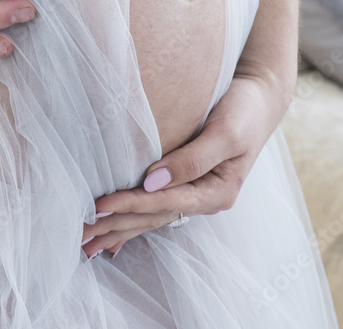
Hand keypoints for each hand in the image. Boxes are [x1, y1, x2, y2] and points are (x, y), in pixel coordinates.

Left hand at [81, 73, 288, 259]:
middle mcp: (205, 199)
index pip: (165, 202)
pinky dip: (132, 219)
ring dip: (119, 228)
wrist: (260, 99)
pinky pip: (155, 206)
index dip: (131, 204)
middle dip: (117, 226)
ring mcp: (196, 194)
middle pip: (154, 217)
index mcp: (217, 192)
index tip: (100, 206)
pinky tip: (112, 235)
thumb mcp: (225, 133)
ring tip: (88, 242)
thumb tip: (152, 180)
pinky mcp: (187, 184)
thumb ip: (192, 159)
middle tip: (82, 234)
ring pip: (152, 216)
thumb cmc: (245, 112)